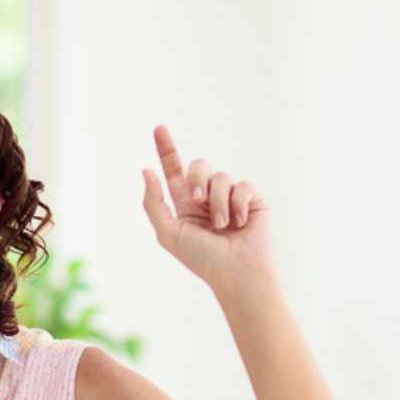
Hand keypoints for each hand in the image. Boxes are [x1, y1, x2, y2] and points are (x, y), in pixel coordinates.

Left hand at [141, 125, 275, 292]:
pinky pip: (242, 185)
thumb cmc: (202, 258)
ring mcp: (230, 198)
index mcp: (185, 206)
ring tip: (221, 225)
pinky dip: (237, 204)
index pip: (174, 172)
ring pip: (220, 176)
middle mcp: (207, 198)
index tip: (158, 128)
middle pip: (197, 166)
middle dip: (195, 178)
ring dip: (217, 202)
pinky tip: (240, 222)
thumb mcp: (168, 232)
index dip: (167, 150)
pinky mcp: (252, 200)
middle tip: (197, 199)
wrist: (237, 271)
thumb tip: (146, 171)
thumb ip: (154, 202)